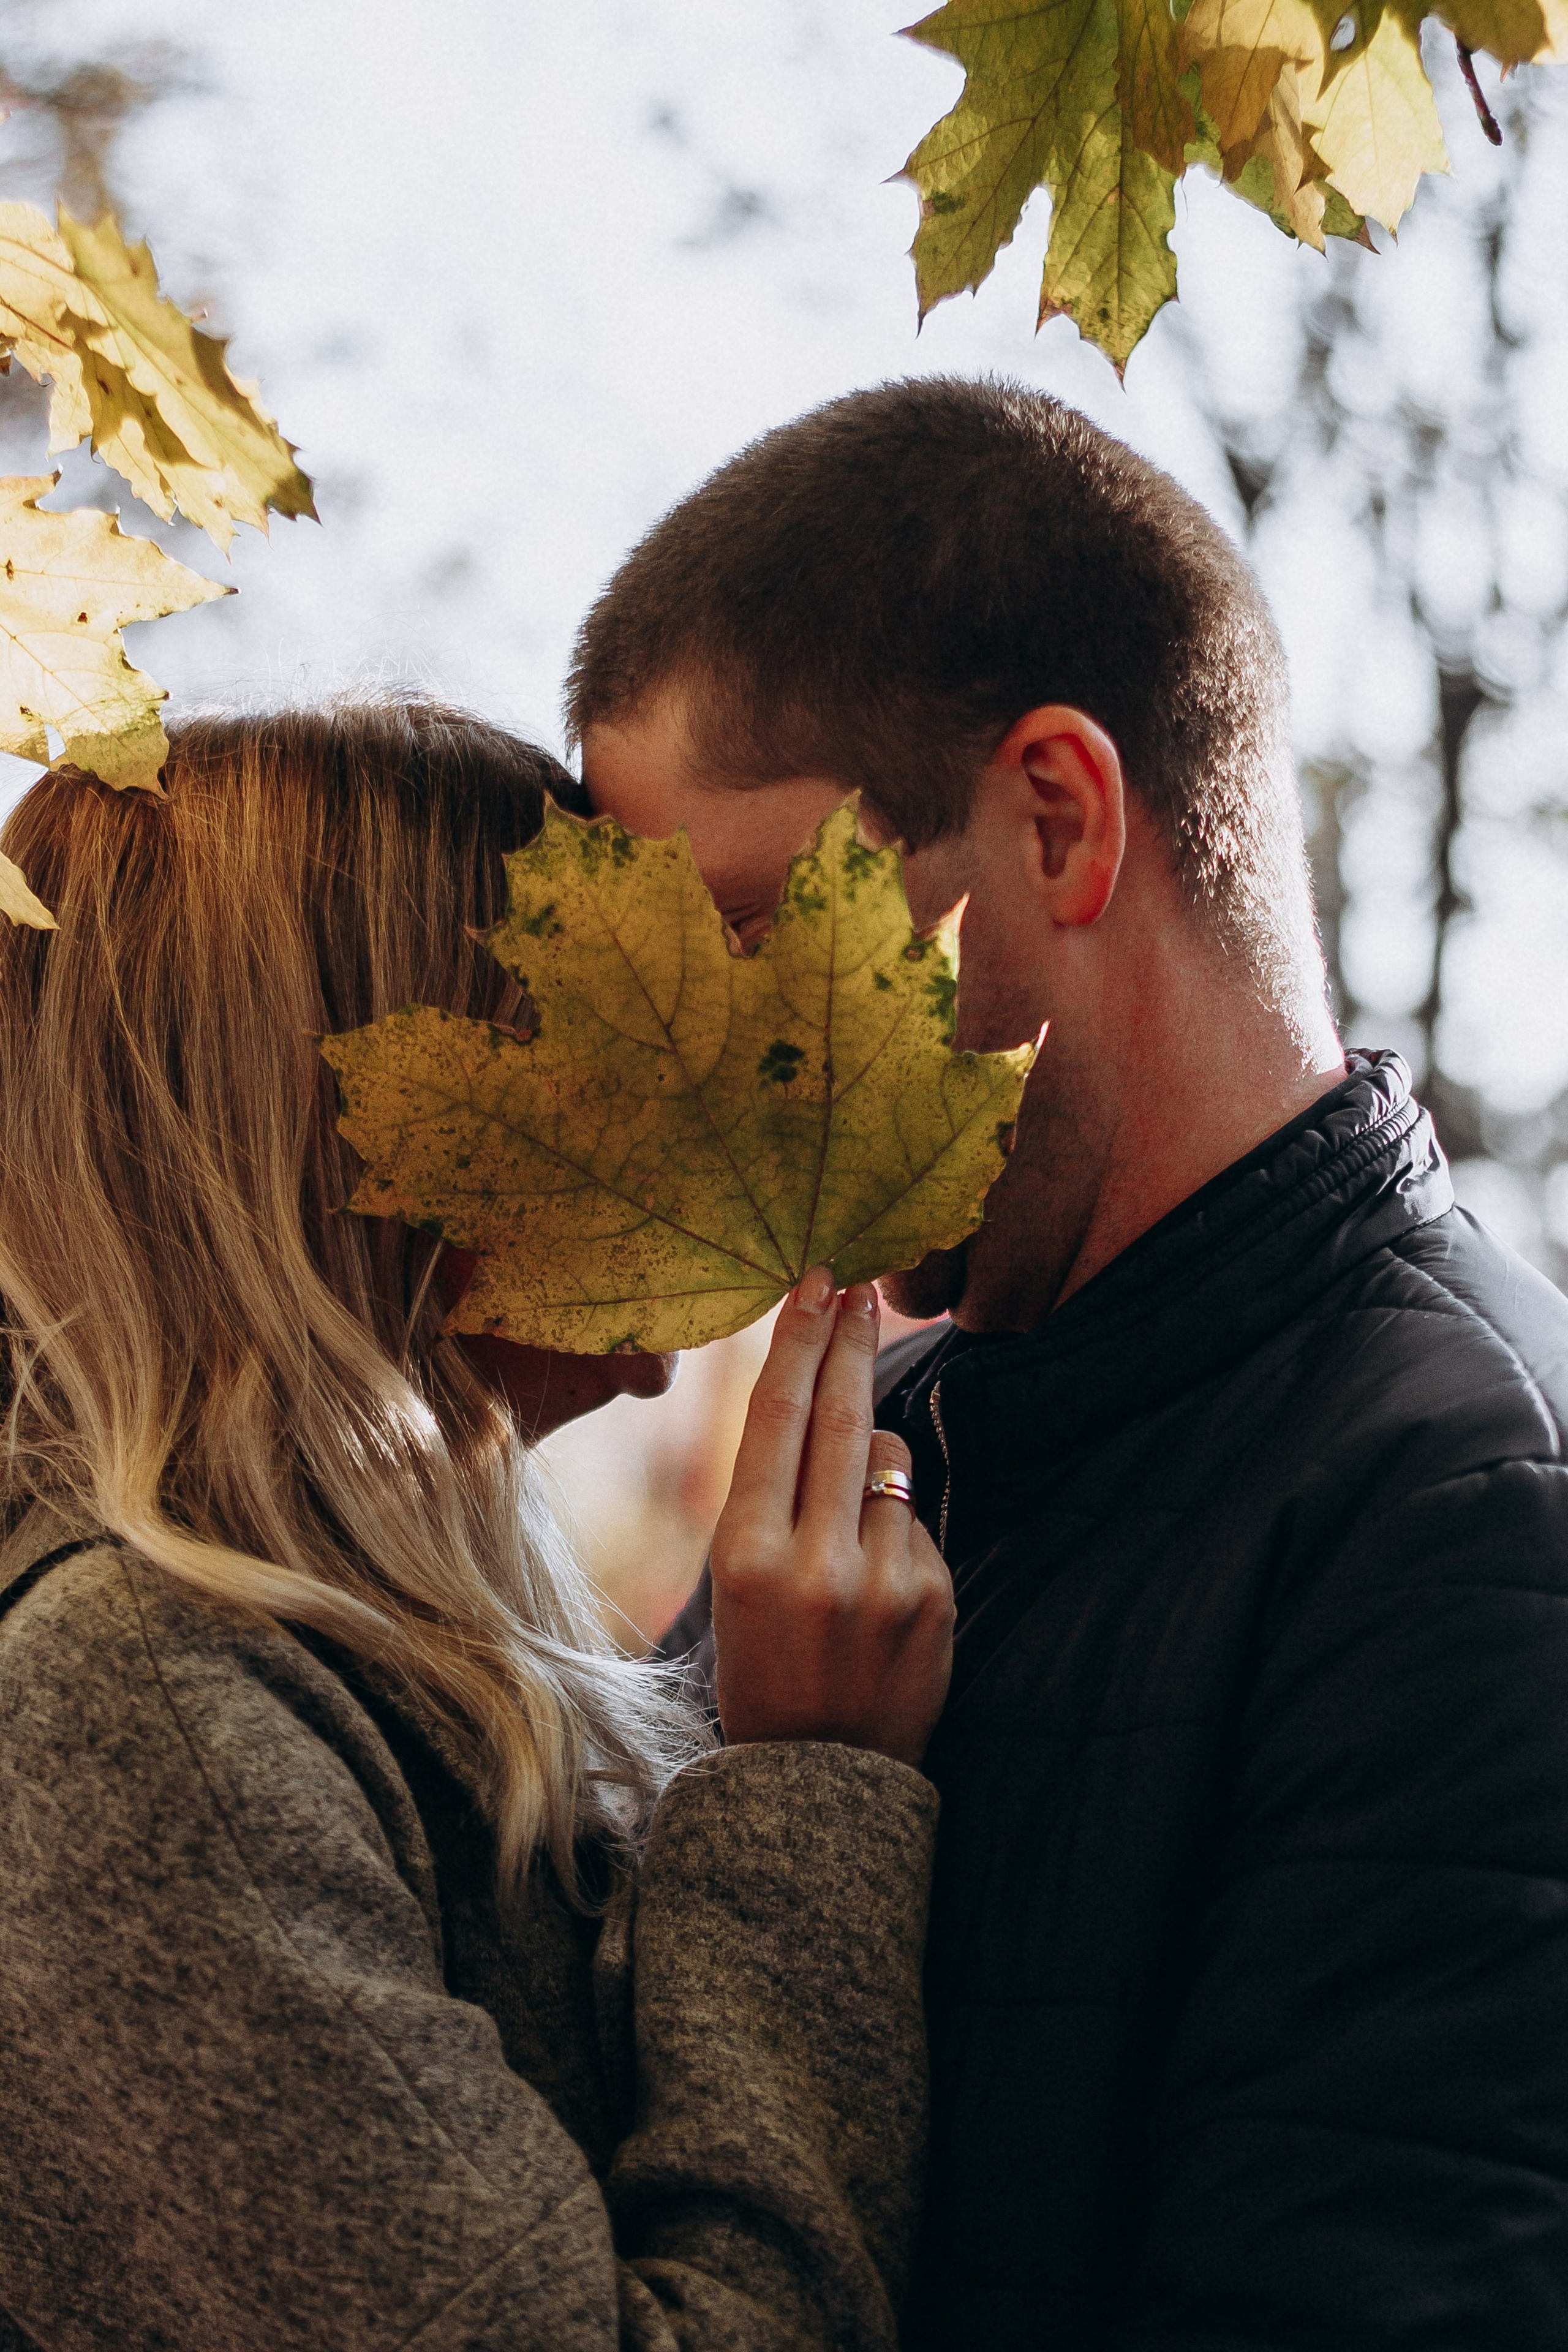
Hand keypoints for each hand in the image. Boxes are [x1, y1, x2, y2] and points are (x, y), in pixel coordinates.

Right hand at [711, 1268, 954, 1768]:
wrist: (823, 1775)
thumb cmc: (766, 1663)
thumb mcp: (736, 1583)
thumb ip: (772, 1497)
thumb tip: (817, 1397)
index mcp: (747, 1554)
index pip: (777, 1418)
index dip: (799, 1342)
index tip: (817, 1286)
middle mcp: (814, 1561)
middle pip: (839, 1416)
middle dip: (849, 1343)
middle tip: (858, 1290)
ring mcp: (881, 1580)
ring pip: (887, 1462)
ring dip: (872, 1463)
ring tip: (845, 1527)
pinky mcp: (933, 1596)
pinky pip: (917, 1518)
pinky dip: (898, 1527)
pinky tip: (877, 1581)